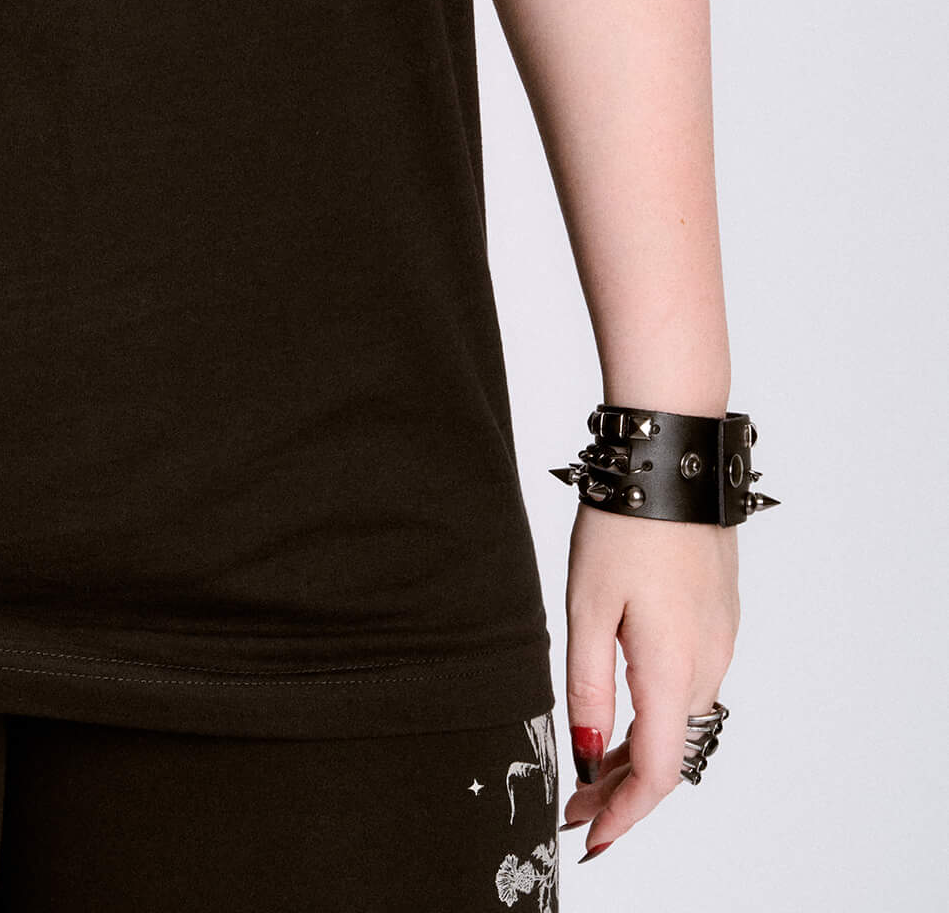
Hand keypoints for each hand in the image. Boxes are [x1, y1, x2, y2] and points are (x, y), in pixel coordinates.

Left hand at [561, 505, 739, 859]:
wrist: (674, 458)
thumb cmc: (625, 524)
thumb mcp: (587, 606)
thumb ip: (588, 684)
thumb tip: (587, 752)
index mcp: (672, 668)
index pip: (658, 772)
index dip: (624, 813)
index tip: (590, 835)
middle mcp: (708, 664)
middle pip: (671, 753)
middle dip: (621, 787)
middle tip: (574, 803)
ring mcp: (720, 641)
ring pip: (681, 721)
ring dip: (640, 749)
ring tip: (591, 761)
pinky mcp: (719, 617)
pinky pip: (690, 686)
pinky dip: (658, 710)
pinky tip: (626, 705)